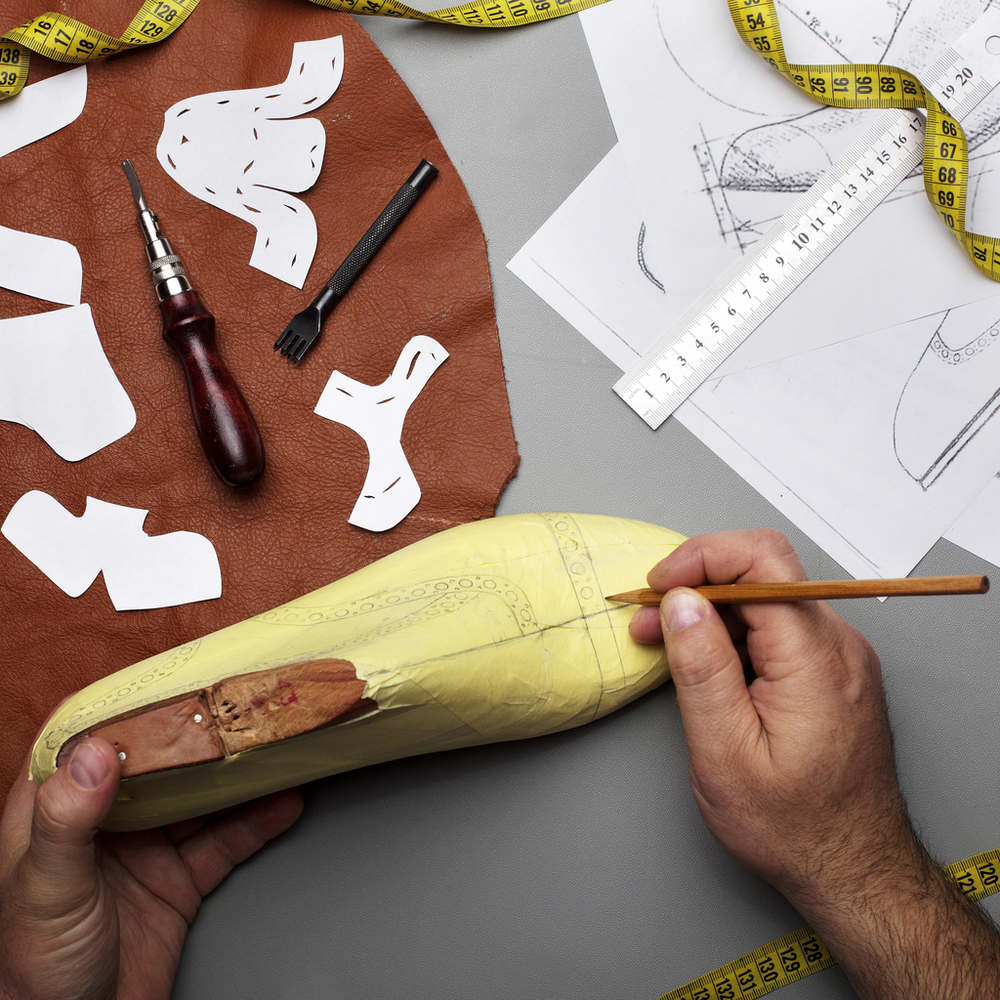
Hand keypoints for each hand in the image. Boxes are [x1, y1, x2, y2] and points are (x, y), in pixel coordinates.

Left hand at [0, 736, 302, 999]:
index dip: (129, 706)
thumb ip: (67, 822)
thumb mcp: (46, 890)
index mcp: (56, 809)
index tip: (173, 679)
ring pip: (199, 798)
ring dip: (237, 776)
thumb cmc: (33, 971)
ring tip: (275, 747)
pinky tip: (282, 804)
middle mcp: (104, 822)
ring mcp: (145, 852)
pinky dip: (257, 823)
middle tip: (244, 708)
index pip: (90, 737)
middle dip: (201, 736)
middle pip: (158, 762)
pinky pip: (224, 843)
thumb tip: (95, 752)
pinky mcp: (178, 883)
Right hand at [629, 529, 999, 997]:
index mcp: (815, 659)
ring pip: (767, 598)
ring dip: (710, 609)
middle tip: (649, 617)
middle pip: (763, 572)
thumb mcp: (725, 754)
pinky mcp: (831, 672)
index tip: (659, 585)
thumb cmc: (795, 827)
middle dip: (696, 582)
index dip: (701, 557)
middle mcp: (837, 646)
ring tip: (664, 640)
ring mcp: (839, 658)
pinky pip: (778, 627)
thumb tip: (681, 602)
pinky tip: (703, 659)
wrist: (855, 871)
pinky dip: (733, 631)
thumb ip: (702, 668)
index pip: (762, 560)